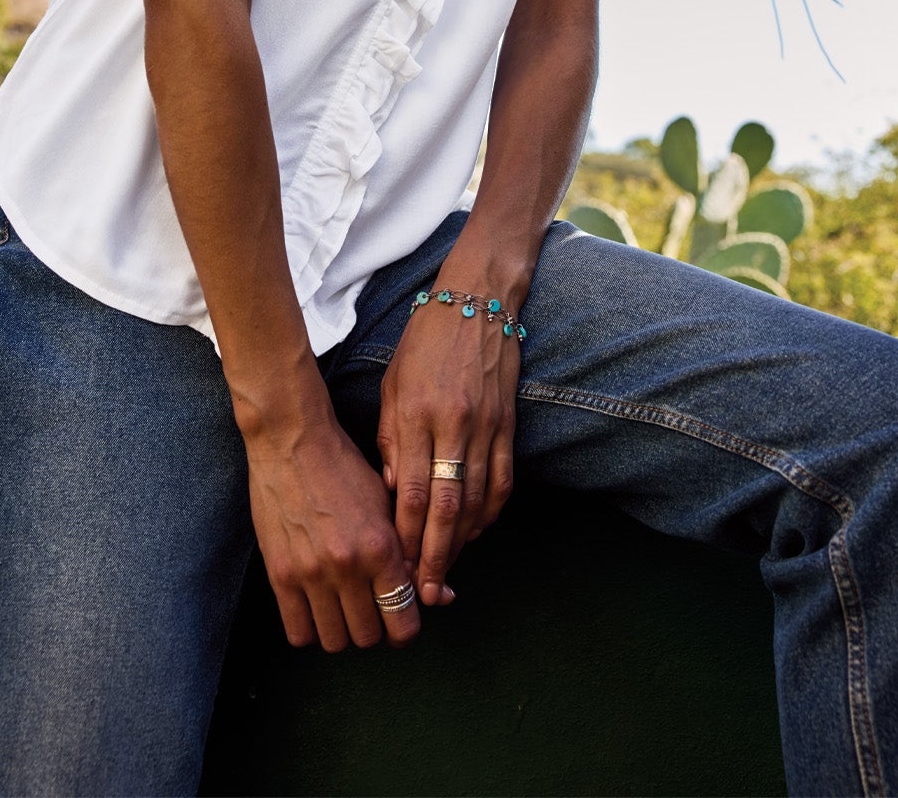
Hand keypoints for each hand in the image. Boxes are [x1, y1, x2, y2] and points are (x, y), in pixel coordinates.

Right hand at [244, 408, 420, 651]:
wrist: (292, 442)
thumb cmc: (344, 469)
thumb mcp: (386, 505)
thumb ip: (409, 554)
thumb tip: (444, 596)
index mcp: (382, 547)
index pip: (403, 623)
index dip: (403, 629)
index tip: (397, 620)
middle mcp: (349, 566)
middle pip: (368, 637)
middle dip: (372, 628)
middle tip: (367, 609)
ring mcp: (312, 573)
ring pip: (335, 641)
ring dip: (341, 631)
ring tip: (339, 609)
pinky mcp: (280, 574)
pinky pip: (298, 632)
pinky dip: (310, 630)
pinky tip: (314, 610)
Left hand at [377, 286, 519, 605]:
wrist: (477, 302)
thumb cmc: (424, 343)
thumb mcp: (392, 384)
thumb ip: (390, 440)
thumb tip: (389, 494)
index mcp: (416, 413)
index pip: (409, 491)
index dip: (404, 537)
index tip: (396, 569)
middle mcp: (453, 425)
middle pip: (445, 507)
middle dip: (434, 557)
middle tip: (425, 594)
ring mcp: (486, 428)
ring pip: (477, 502)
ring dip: (461, 544)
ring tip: (445, 574)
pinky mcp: (509, 427)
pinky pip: (502, 483)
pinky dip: (489, 515)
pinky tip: (474, 533)